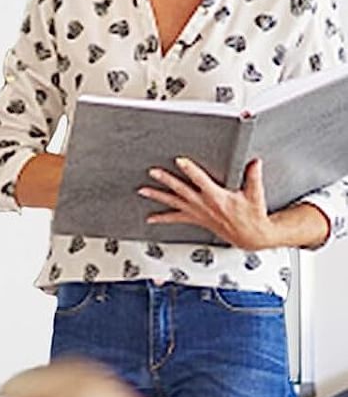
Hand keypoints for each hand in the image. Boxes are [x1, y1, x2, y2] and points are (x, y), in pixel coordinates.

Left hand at [139, 157, 313, 249]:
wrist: (250, 236)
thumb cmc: (252, 215)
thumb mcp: (255, 194)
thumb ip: (253, 176)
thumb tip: (255, 161)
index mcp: (216, 197)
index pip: (200, 180)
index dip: (189, 169)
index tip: (179, 160)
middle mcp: (204, 205)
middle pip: (181, 189)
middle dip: (166, 180)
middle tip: (153, 172)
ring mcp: (198, 213)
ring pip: (173, 203)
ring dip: (157, 196)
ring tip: (142, 190)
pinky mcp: (196, 219)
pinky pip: (176, 219)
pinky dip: (162, 218)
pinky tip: (150, 218)